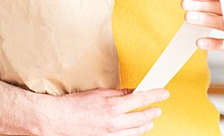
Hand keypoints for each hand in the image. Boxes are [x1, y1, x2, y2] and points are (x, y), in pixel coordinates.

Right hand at [39, 88, 168, 134]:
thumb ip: (119, 94)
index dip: (155, 96)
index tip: (164, 93)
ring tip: (150, 121)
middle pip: (142, 118)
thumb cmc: (76, 105)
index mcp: (113, 106)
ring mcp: (111, 135)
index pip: (141, 99)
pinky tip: (135, 131)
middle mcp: (114, 122)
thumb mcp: (99, 93)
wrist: (59, 120)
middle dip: (153, 112)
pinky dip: (133, 134)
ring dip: (145, 125)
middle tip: (158, 109)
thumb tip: (133, 92)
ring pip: (136, 132)